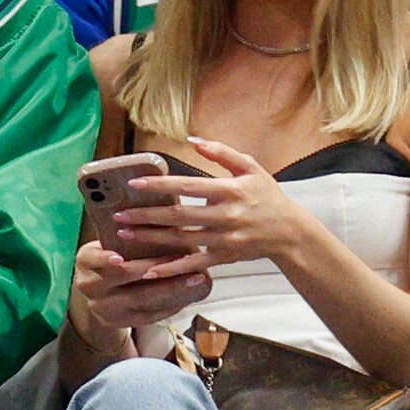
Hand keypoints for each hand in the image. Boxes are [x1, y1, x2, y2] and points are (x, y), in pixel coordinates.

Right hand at [70, 237, 208, 347]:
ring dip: (170, 287)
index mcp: (85, 260)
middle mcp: (89, 285)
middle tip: (180, 259)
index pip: (92, 258)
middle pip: (121, 277)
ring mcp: (104, 307)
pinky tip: (189, 295)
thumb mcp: (110, 243)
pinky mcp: (121, 322)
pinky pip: (148, 315)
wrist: (102, 293)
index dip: (104, 259)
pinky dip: (170, 304)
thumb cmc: (115, 257)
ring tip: (195, 278)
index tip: (119, 257)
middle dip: (153, 267)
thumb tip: (160, 206)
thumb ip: (126, 230)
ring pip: (140, 298)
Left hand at [110, 136, 304, 268]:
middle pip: (179, 216)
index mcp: (231, 191)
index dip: (160, 184)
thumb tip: (192, 140)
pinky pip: (194, 264)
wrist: (290, 232)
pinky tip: (148, 269)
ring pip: (181, 240)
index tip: (134, 183)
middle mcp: (227, 216)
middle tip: (118, 215)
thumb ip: (222, 153)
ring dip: (151, 238)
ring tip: (124, 235)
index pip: (189, 186)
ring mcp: (225, 239)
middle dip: (146, 216)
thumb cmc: (268, 196)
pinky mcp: (224, 257)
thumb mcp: (251, 168)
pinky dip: (171, 269)